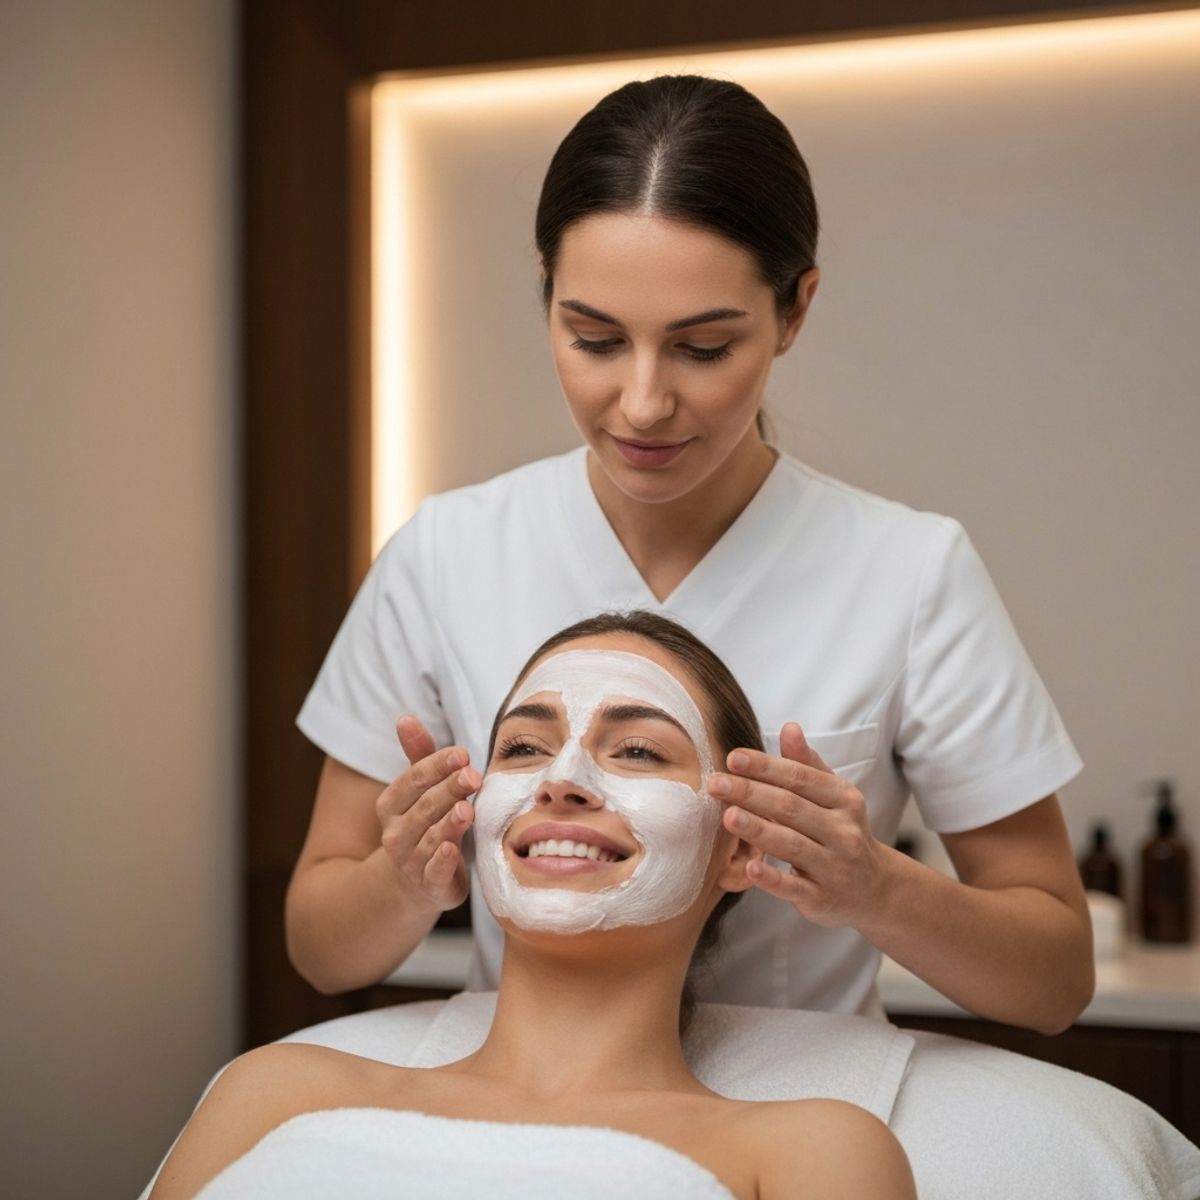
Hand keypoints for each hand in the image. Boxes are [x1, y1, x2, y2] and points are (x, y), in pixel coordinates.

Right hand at [376, 715, 479, 913]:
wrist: (415, 882)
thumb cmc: (426, 824)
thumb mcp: (422, 791)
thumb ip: (419, 756)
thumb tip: (405, 717)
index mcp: (391, 805)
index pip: (412, 780)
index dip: (436, 765)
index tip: (462, 753)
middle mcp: (395, 833)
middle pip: (424, 807)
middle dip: (448, 789)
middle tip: (472, 775)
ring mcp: (410, 862)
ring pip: (429, 838)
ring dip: (448, 823)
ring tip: (466, 808)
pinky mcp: (429, 886)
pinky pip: (433, 873)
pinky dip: (441, 862)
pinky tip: (451, 850)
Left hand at [708, 722, 889, 927]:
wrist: (875, 889)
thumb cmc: (841, 831)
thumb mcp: (833, 796)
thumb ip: (807, 764)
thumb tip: (789, 727)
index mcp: (844, 800)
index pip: (801, 778)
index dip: (766, 767)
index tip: (732, 758)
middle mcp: (843, 832)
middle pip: (791, 808)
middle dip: (751, 793)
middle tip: (716, 783)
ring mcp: (833, 867)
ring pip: (792, 845)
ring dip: (759, 830)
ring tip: (728, 816)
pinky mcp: (821, 899)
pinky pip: (794, 887)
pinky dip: (772, 879)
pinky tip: (749, 868)